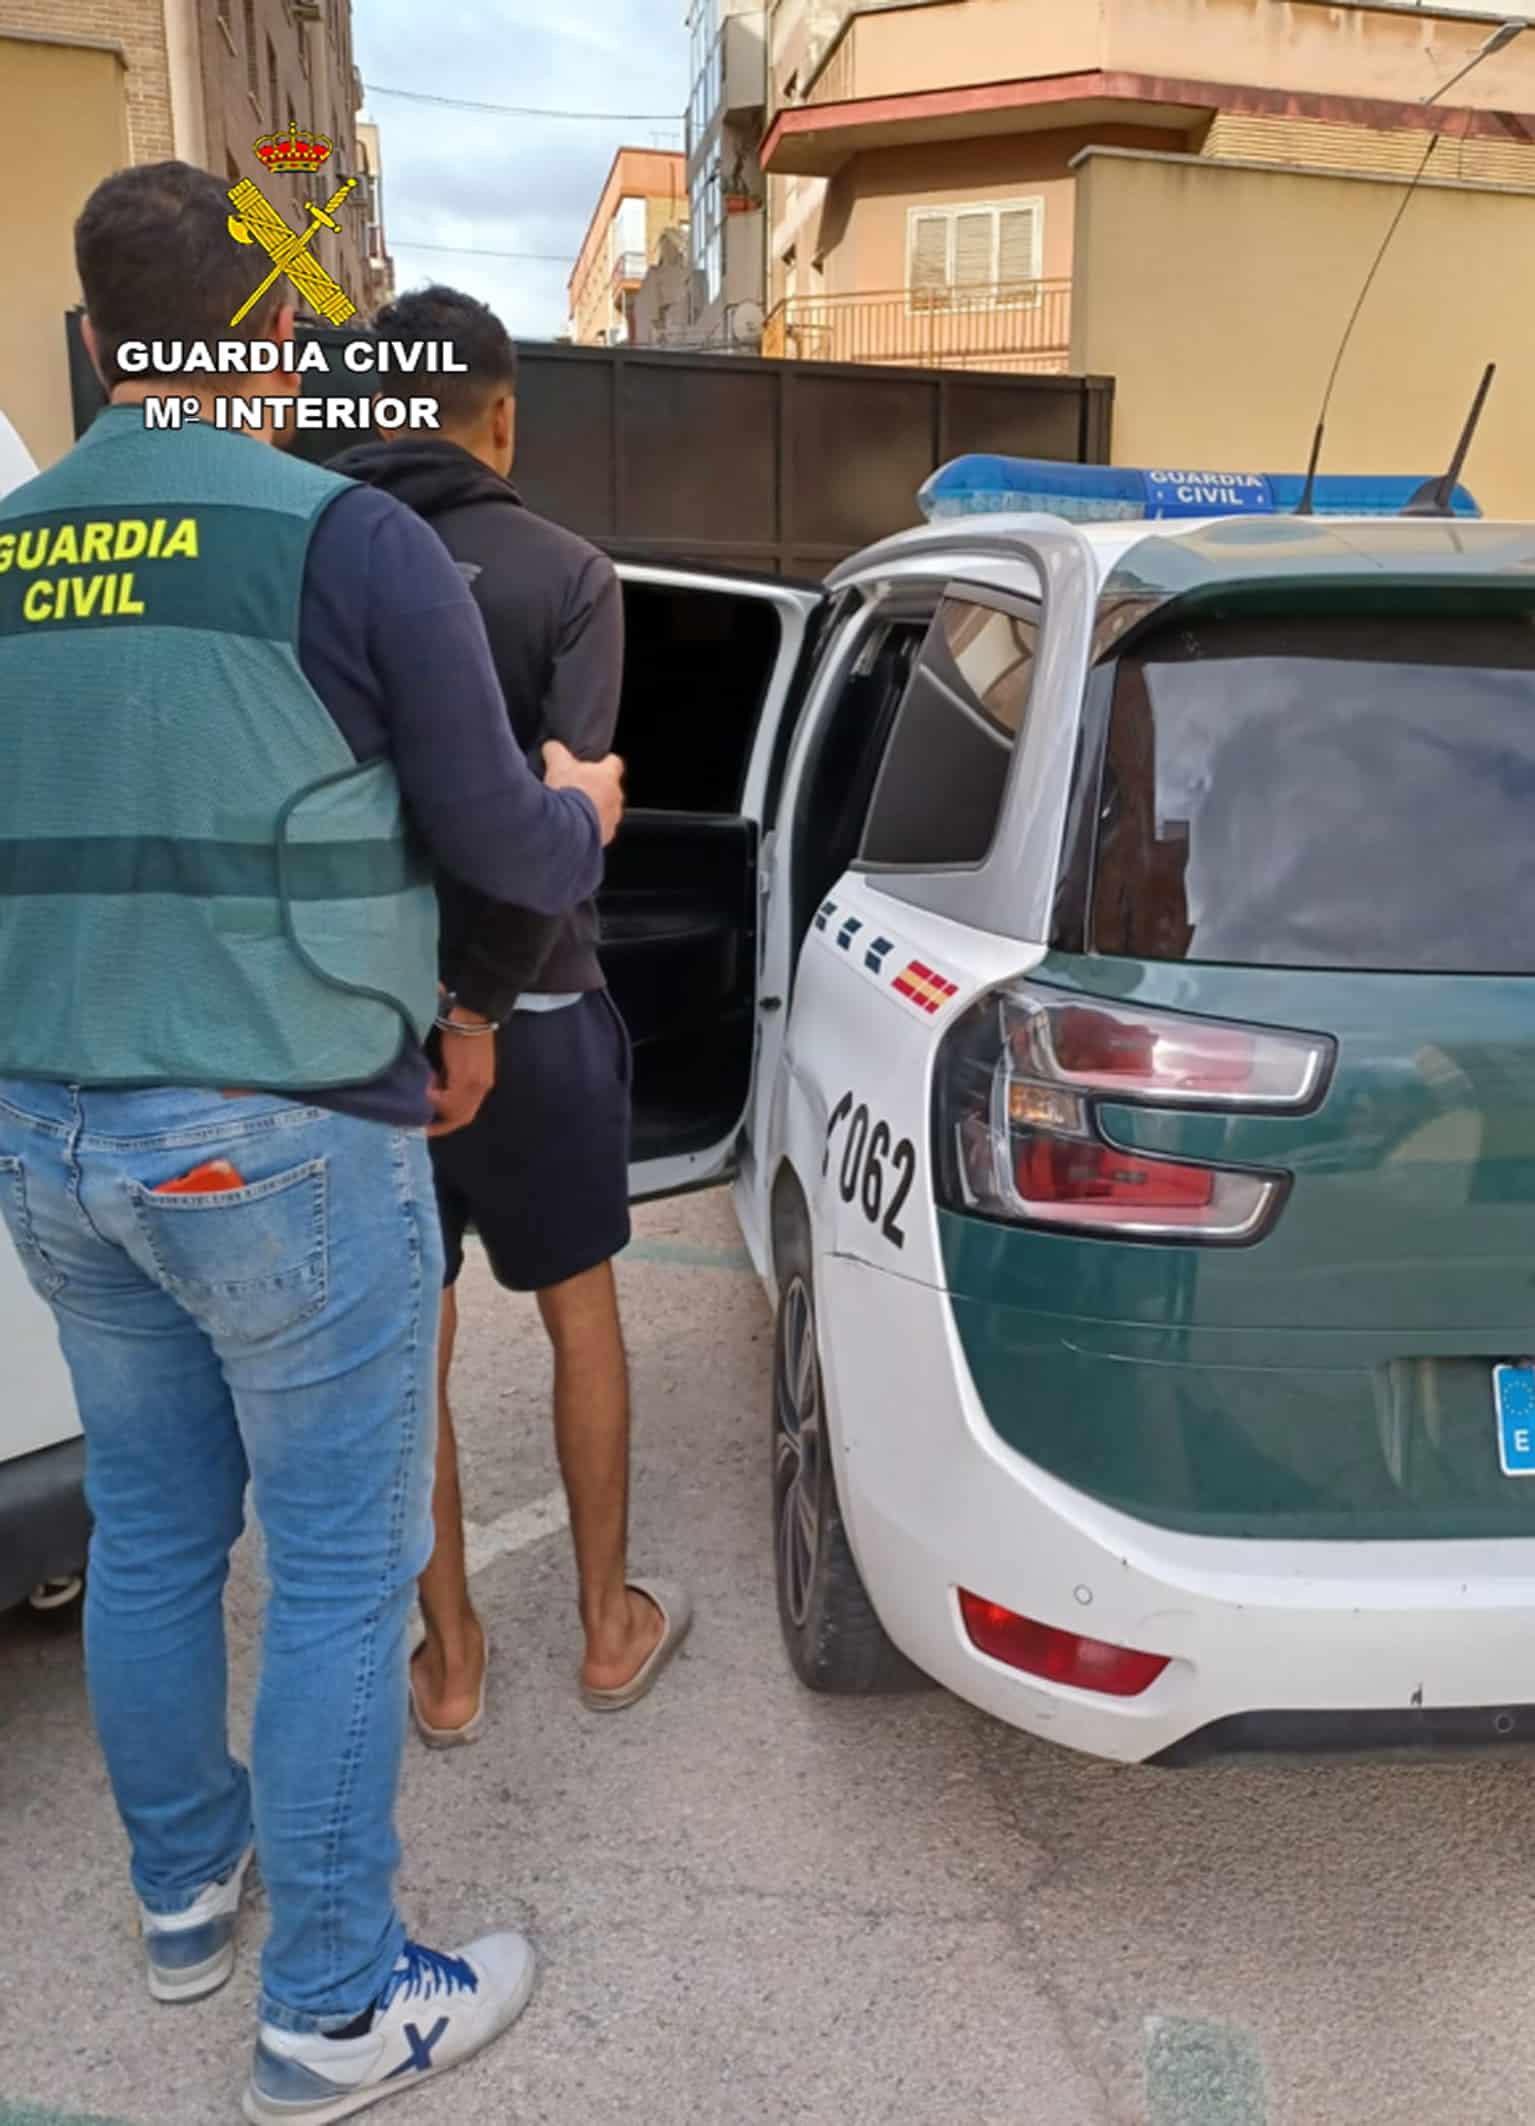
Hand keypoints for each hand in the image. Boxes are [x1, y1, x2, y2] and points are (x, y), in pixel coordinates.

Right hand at [428, 1009, 497, 1137]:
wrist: (472, 1014)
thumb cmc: (463, 1032)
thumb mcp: (458, 1060)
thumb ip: (448, 1077)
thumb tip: (431, 1090)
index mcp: (481, 1084)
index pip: (464, 1113)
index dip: (447, 1122)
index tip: (428, 1124)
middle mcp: (481, 1088)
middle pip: (461, 1118)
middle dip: (440, 1125)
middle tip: (420, 1125)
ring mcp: (476, 1085)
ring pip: (454, 1112)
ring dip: (434, 1109)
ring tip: (420, 1100)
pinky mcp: (467, 1078)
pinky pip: (448, 1100)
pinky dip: (434, 1099)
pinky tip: (424, 1089)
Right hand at [544, 739, 624, 845]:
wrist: (566, 828)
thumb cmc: (567, 793)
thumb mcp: (557, 764)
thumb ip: (556, 751)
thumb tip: (551, 747)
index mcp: (608, 776)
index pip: (614, 763)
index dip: (604, 762)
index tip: (597, 764)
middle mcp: (615, 798)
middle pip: (610, 789)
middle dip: (595, 790)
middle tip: (576, 790)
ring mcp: (612, 820)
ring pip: (606, 812)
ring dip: (593, 811)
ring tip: (572, 812)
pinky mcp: (604, 838)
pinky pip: (598, 832)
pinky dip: (588, 830)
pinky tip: (572, 828)